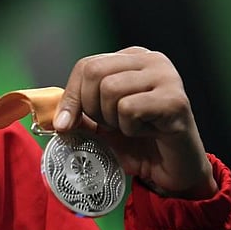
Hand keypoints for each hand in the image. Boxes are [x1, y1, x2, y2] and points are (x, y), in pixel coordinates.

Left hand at [53, 47, 217, 199]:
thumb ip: (78, 112)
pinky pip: (129, 109)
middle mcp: (151, 60)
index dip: (71, 97)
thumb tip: (54, 118)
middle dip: (91, 107)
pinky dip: (130, 128)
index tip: (66, 124)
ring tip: (132, 128)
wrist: (174, 171)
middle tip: (111, 126)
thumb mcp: (100, 123)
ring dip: (113, 120)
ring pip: (110, 89)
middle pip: (94, 72)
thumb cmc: (139, 142)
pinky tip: (148, 133)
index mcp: (132, 58)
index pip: (86, 65)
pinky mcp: (176, 100)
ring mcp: (167, 77)